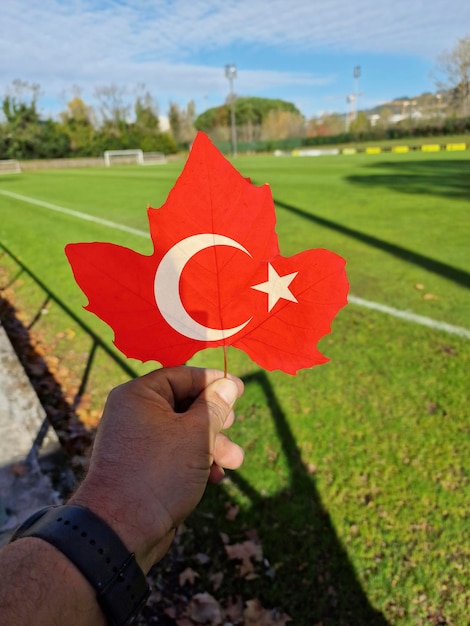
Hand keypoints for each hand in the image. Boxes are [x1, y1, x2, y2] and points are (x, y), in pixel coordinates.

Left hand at [70, 366, 243, 571]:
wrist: (121, 531)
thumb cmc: (159, 472)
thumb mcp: (196, 434)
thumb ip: (215, 406)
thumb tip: (227, 384)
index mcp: (139, 395)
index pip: (181, 376)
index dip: (212, 381)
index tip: (238, 389)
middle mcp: (135, 414)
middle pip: (185, 404)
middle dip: (215, 419)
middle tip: (233, 424)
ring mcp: (138, 442)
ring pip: (183, 432)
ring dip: (212, 444)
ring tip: (234, 461)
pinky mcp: (144, 468)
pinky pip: (175, 454)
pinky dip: (196, 461)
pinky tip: (215, 477)